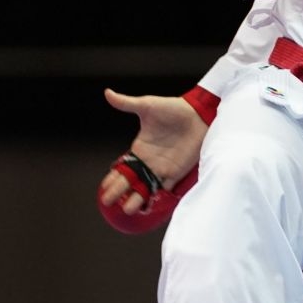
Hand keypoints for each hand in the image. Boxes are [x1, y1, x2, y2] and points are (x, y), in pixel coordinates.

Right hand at [98, 88, 207, 214]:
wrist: (198, 115)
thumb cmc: (173, 109)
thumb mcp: (147, 105)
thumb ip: (126, 103)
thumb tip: (107, 93)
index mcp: (139, 148)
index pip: (122, 166)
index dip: (113, 177)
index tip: (103, 188)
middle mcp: (149, 161)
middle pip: (130, 180)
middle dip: (118, 191)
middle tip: (107, 202)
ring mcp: (162, 168)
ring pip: (146, 188)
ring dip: (136, 198)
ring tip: (126, 210)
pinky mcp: (176, 172)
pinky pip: (165, 189)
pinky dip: (157, 199)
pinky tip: (149, 208)